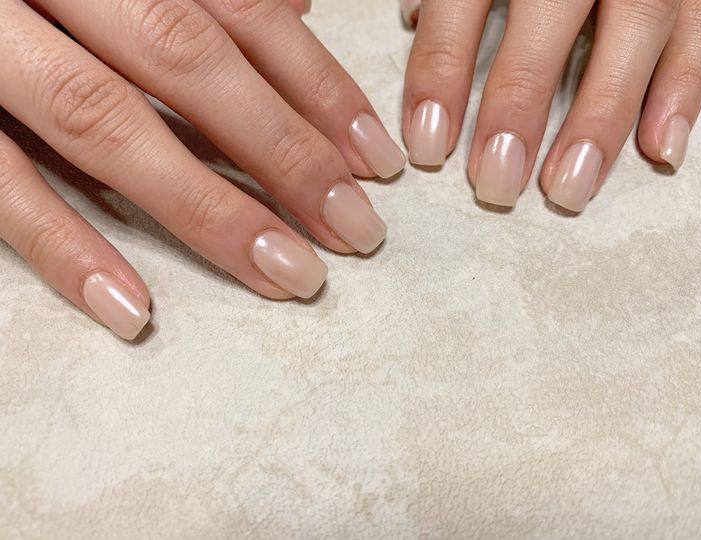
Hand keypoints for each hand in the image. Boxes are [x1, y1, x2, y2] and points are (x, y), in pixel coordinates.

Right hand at [0, 0, 405, 339]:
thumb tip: (294, 4)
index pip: (242, 13)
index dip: (318, 88)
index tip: (375, 161)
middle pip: (191, 65)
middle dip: (284, 153)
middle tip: (355, 233)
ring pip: (106, 124)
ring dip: (206, 209)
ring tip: (287, 277)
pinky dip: (65, 246)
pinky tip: (134, 309)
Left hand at [400, 0, 700, 210]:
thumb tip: (415, 18)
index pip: (462, 0)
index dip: (442, 75)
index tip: (428, 146)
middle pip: (548, 18)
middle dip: (519, 106)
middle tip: (496, 182)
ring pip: (636, 26)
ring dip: (603, 116)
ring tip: (569, 189)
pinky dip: (682, 89)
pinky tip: (660, 150)